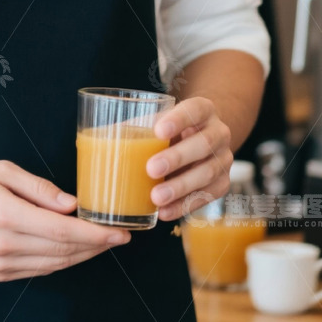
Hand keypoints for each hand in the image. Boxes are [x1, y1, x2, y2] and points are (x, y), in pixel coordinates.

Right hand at [0, 159, 129, 281]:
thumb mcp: (1, 170)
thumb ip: (39, 188)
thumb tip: (72, 205)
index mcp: (6, 216)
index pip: (63, 233)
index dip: (96, 236)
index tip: (120, 233)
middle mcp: (4, 246)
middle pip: (63, 253)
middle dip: (96, 247)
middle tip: (118, 237)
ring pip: (53, 266)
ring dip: (80, 256)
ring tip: (99, 243)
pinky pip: (37, 271)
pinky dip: (59, 262)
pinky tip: (70, 250)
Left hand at [146, 98, 232, 220]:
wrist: (199, 138)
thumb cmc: (170, 129)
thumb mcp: (158, 119)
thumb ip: (137, 125)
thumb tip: (98, 136)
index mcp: (203, 109)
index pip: (195, 109)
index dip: (179, 119)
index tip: (158, 130)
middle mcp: (219, 132)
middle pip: (204, 144)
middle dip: (177, 158)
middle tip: (151, 169)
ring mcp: (223, 159)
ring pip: (208, 173)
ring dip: (180, 187)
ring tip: (155, 197)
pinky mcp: (222, 183)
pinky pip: (207, 197)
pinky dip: (184, 206)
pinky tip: (164, 212)